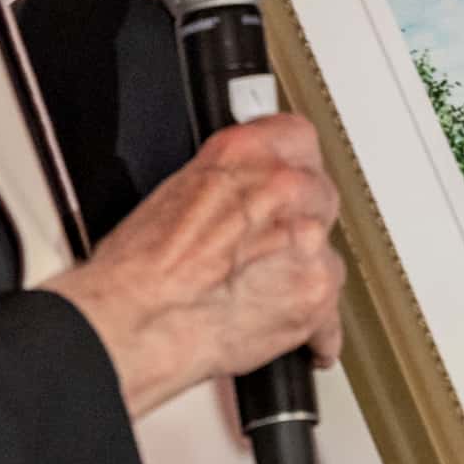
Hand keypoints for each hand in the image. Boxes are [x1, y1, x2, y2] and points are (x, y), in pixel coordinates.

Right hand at [44, 114, 343, 413]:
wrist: (133, 320)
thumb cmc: (139, 267)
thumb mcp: (177, 191)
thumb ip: (229, 182)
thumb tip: (246, 191)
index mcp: (246, 153)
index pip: (298, 139)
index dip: (292, 167)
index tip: (286, 183)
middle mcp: (284, 189)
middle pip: (319, 197)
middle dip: (297, 223)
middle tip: (264, 247)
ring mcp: (307, 241)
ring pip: (324, 252)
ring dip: (300, 271)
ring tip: (258, 292)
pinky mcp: (316, 293)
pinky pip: (330, 313)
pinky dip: (309, 325)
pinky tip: (277, 325)